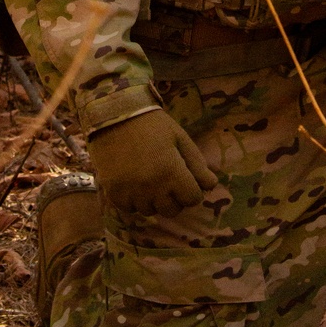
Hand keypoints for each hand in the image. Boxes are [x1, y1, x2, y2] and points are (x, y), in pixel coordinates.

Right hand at [87, 108, 217, 216]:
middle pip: (172, 210)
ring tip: (148, 180)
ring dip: (153, 200)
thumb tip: (211, 185)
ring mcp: (132, 192)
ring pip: (150, 211)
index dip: (192, 189)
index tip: (184, 177)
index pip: (193, 199)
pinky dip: (133, 200)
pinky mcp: (114, 193)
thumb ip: (197, 163)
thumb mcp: (180, 138)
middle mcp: (153, 187)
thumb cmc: (152, 124)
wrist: (114, 115)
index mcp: (172, 173)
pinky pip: (129, 209)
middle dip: (174, 198)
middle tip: (167, 180)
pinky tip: (133, 183)